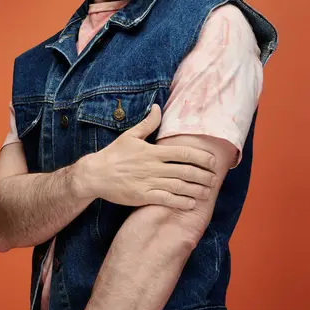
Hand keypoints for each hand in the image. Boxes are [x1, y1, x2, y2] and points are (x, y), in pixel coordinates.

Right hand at [75, 104, 215, 209]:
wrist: (95, 174)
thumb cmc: (113, 154)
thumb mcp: (130, 135)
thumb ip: (147, 123)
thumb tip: (157, 106)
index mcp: (152, 151)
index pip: (182, 152)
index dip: (200, 157)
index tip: (212, 161)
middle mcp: (153, 167)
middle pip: (185, 170)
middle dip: (203, 175)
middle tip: (215, 178)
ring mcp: (148, 182)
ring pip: (178, 186)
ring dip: (196, 190)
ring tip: (208, 192)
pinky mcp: (142, 196)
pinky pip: (165, 200)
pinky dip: (180, 202)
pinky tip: (191, 203)